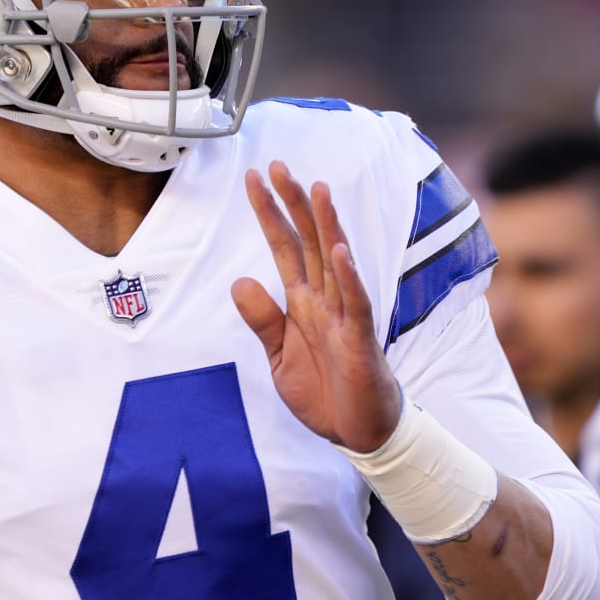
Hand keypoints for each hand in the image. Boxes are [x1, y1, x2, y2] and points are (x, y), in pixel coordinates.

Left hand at [231, 161, 402, 451]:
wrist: (357, 434)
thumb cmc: (324, 392)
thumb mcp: (278, 357)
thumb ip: (262, 319)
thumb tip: (239, 279)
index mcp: (303, 302)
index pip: (285, 247)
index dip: (269, 214)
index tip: (254, 179)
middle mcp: (324, 300)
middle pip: (309, 242)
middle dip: (293, 204)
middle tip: (278, 165)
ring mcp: (345, 317)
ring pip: (335, 263)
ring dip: (326, 227)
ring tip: (316, 189)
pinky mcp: (360, 341)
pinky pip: (355, 305)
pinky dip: (348, 278)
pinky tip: (340, 252)